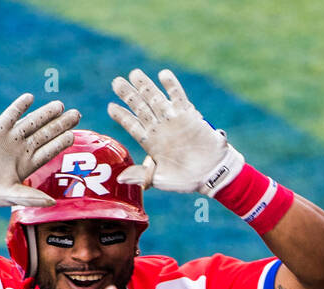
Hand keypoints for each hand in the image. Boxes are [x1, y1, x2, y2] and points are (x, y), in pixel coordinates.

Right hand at [0, 93, 79, 206]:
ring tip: (59, 105)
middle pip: (45, 134)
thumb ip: (29, 197)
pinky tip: (30, 98)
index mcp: (27, 165)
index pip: (48, 152)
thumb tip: (52, 202)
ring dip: (45, 114)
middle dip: (60, 125)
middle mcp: (22, 149)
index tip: (72, 136)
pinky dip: (19, 107)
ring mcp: (10, 138)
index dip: (59, 144)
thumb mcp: (8, 196)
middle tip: (76, 115)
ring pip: (31, 123)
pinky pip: (10, 116)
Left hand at [107, 69, 242, 194]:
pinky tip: (162, 74)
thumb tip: (120, 178)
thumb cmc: (187, 180)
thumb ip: (141, 175)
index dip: (122, 116)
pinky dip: (171, 85)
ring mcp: (173, 119)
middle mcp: (159, 128)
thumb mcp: (161, 179)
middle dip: (128, 95)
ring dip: (145, 86)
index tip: (111, 107)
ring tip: (134, 74)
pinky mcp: (188, 115)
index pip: (132, 125)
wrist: (212, 173)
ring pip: (155, 98)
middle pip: (140, 107)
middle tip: (116, 82)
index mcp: (150, 142)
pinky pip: (178, 96)